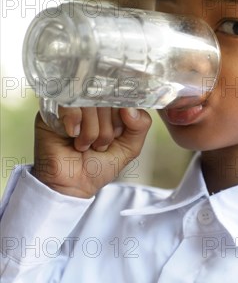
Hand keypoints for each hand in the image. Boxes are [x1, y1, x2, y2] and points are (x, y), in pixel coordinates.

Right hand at [32, 107, 151, 197]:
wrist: (73, 185)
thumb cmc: (98, 166)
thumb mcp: (129, 147)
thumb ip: (140, 125)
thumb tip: (130, 107)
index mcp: (109, 106)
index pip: (123, 96)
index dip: (122, 119)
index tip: (116, 136)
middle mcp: (91, 101)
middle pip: (107, 100)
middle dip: (107, 131)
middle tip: (98, 146)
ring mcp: (71, 103)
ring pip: (91, 104)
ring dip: (91, 132)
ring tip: (84, 145)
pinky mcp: (51, 109)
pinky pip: (70, 105)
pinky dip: (75, 124)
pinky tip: (72, 136)